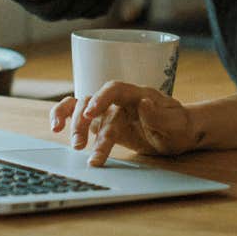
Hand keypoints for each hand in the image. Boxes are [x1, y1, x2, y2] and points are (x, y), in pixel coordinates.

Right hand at [52, 81, 200, 167]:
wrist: (180, 133)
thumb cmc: (178, 126)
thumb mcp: (175, 125)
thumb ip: (159, 116)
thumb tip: (145, 103)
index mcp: (139, 95)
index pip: (116, 89)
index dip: (101, 98)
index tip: (90, 113)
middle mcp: (121, 100)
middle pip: (94, 101)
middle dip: (84, 121)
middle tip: (79, 144)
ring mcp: (111, 110)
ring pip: (84, 109)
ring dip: (75, 125)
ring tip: (75, 146)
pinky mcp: (104, 123)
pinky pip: (82, 117)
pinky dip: (67, 119)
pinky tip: (56, 128)